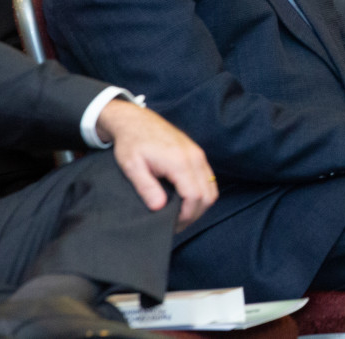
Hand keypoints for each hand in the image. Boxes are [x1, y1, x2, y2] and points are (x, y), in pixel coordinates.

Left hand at [97, 99, 217, 230]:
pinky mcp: (198, 154)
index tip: (173, 225)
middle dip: (195, 214)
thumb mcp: (132, 167)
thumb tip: (159, 208)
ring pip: (212, 188)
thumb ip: (146, 187)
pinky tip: (186, 199)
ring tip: (182, 214)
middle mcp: (194, 158)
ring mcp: (198, 155)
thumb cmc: (132, 143)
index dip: (187, 215)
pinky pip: (209, 179)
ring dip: (201, 204)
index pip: (195, 196)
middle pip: (208, 195)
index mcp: (179, 162)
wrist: (136, 120)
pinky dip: (203, 193)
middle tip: (177, 224)